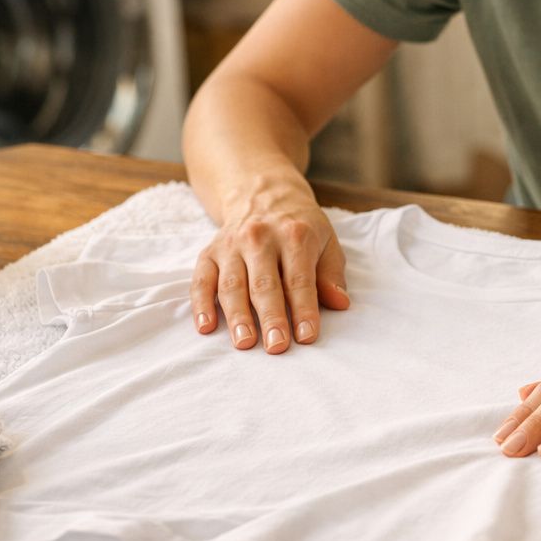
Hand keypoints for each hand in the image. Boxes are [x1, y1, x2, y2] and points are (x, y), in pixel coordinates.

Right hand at [190, 186, 349, 352]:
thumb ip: (331, 273)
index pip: (299, 279)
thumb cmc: (300, 226)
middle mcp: (259, 238)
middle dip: (271, 317)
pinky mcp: (209, 252)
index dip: (304, 309)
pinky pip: (201, 280)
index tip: (307, 336)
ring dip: (237, 316)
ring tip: (244, 343)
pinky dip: (201, 304)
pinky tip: (206, 327)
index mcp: (294, 235)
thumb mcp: (326, 240)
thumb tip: (340, 303)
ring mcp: (231, 245)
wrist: (262, 193)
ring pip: (232, 285)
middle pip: (264, 284)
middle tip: (277, 347)